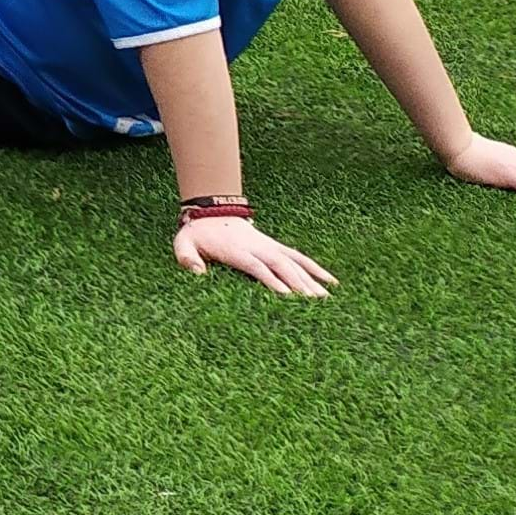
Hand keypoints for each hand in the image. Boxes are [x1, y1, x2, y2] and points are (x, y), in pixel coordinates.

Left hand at [173, 212, 333, 297]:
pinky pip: (299, 257)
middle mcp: (258, 248)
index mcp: (237, 251)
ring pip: (295, 263)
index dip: (272, 280)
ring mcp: (269, 247)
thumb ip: (187, 257)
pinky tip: (331, 282)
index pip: (257, 267)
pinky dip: (315, 269)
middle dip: (298, 285)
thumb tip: (196, 272)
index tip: (287, 296)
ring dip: (311, 280)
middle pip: (282, 267)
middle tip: (315, 304)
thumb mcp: (183, 243)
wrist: (210, 210)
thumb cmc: (197, 233)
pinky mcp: (276, 247)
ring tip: (327, 299)